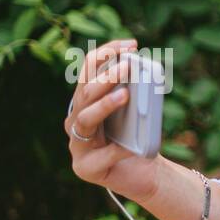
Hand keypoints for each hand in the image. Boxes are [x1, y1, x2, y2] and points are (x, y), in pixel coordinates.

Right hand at [66, 38, 161, 203]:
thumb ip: (134, 93)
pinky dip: (118, 149)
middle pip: (85, 93)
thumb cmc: (138, 139)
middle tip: (128, 65)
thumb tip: (143, 68)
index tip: (130, 43)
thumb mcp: (137, 111)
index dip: (106, 53)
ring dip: (105, 105)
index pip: (88, 70)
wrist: (144, 176)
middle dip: (106, 77)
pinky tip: (130, 146)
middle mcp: (76, 120)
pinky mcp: (85, 168)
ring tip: (125, 95)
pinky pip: (102, 155)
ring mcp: (77, 145)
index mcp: (85, 101)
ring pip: (86, 119)